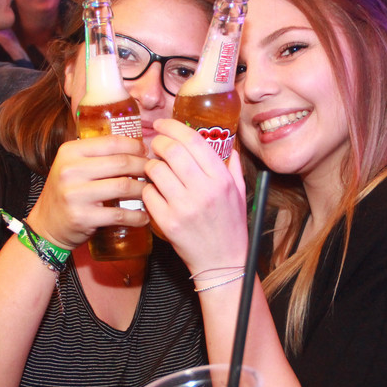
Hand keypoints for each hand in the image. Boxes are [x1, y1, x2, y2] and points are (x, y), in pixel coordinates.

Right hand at [25, 135, 148, 249]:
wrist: (46, 226)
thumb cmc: (66, 192)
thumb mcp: (72, 166)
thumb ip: (96, 155)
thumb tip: (135, 145)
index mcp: (70, 152)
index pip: (111, 142)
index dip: (134, 146)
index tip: (146, 152)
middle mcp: (70, 170)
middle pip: (121, 163)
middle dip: (144, 167)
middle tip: (154, 172)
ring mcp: (75, 194)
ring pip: (123, 186)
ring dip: (143, 190)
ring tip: (151, 192)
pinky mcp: (82, 217)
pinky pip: (118, 214)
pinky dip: (136, 216)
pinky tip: (144, 216)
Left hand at [142, 119, 248, 273]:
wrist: (222, 263)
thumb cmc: (230, 227)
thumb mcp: (239, 194)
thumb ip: (232, 167)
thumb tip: (228, 145)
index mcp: (221, 179)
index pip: (193, 140)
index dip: (173, 126)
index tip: (162, 124)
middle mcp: (203, 190)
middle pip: (171, 150)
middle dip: (157, 142)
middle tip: (155, 145)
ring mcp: (184, 206)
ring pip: (155, 170)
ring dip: (150, 166)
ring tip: (154, 170)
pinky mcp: (168, 222)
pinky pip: (148, 194)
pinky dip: (147, 189)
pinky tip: (154, 192)